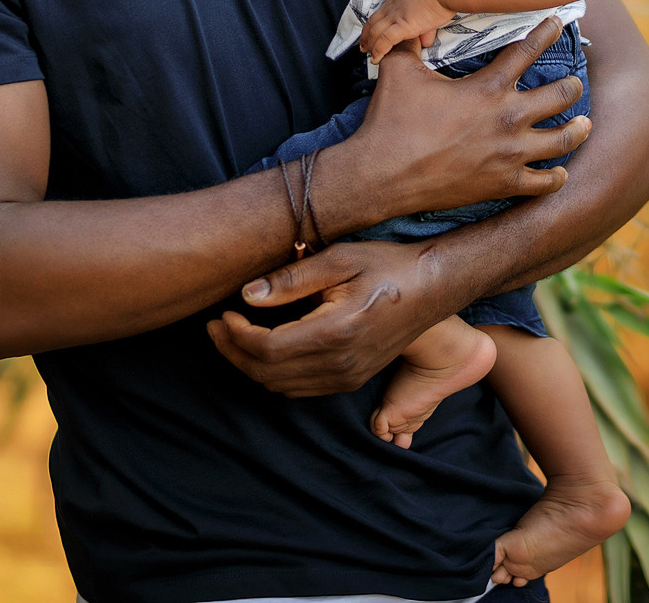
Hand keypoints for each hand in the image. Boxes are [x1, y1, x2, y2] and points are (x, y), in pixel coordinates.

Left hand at [207, 240, 453, 395]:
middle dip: (233, 352)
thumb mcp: (339, 259)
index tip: (222, 314)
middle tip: (215, 326)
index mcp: (336, 332)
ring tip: (232, 336)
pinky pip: (300, 389)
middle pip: (268, 373)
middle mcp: (341, 363)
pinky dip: (273, 374)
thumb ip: (291, 279)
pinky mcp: (352, 379)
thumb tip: (247, 295)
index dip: (236, 335)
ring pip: (281, 387)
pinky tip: (265, 349)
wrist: (433, 287)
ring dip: (250, 365)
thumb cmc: (387, 265)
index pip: (268, 348)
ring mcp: (348, 376)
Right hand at [317, 19, 586, 222]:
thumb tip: (403, 22)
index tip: (556, 23)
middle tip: (574, 83)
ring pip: (563, 139)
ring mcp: (510, 154)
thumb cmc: (391, 119)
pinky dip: (556, 177)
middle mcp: (508, 118)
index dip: (546, 32)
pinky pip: (544, 183)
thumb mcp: (399, 70)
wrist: (382, 173)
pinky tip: (559, 171)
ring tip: (583, 123)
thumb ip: (408, 42)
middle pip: (562, 95)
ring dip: (577, 129)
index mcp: (488, 87)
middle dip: (572, 86)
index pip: (527, 50)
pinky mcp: (504, 184)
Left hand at [361, 0, 453, 63]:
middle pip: (372, 23)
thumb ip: (426, 27)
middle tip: (364, 48)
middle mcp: (393, 7)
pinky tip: (377, 59)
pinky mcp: (403, 25)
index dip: (372, 26)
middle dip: (366, 37)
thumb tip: (426, 41)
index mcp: (398, 0)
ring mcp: (396, 16)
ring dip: (370, 46)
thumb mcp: (429, 6)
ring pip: (375, 33)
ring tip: (369, 56)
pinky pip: (385, 41)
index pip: (379, 14)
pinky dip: (378, 51)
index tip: (370, 34)